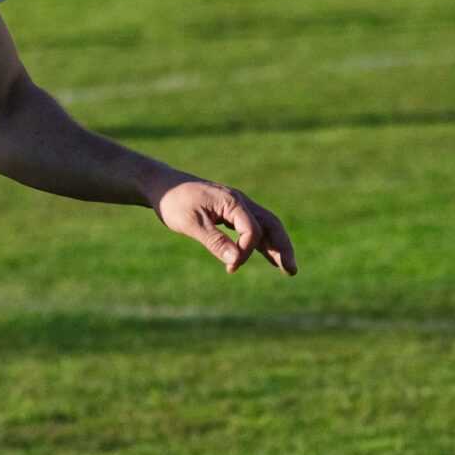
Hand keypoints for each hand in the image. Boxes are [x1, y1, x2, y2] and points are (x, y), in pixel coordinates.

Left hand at [155, 179, 296, 275]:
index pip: (252, 231)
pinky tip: (269, 258)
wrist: (162, 185)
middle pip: (271, 225)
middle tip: (292, 270)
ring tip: (288, 269)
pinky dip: (262, 244)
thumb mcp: (191, 224)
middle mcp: (240, 202)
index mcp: (233, 202)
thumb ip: (214, 241)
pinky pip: (253, 228)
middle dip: (282, 247)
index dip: (246, 252)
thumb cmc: (174, 202)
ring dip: (277, 247)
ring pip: (265, 226)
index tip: (230, 268)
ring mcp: (237, 207)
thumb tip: (234, 262)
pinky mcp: (230, 213)